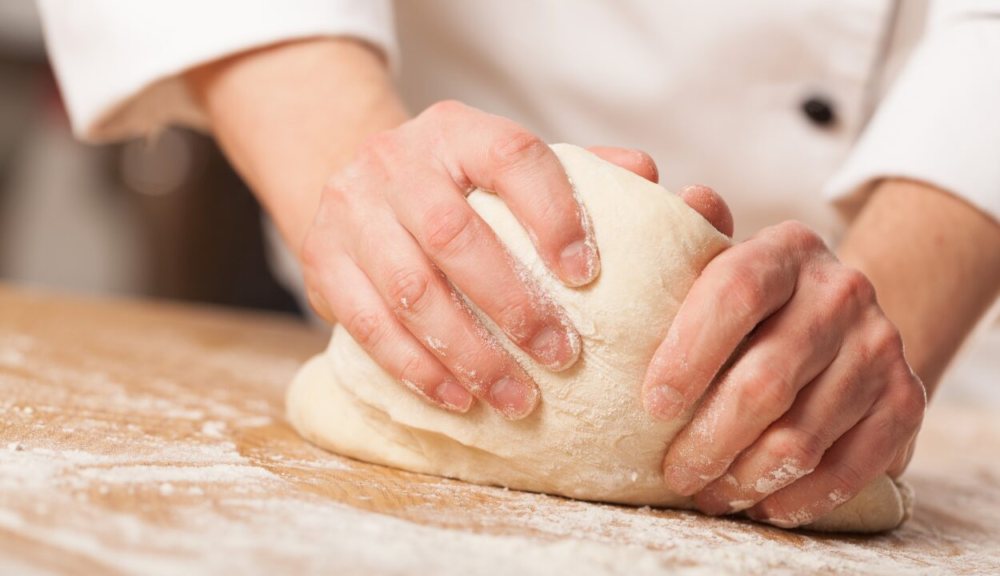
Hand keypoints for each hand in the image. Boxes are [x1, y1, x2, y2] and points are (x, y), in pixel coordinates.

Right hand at [302, 100, 658, 418]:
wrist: (354, 180)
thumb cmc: (453, 183)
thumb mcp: (502, 162)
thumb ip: (576, 170)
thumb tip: (648, 176)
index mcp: (456, 129)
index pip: (512, 156)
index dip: (554, 212)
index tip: (586, 274)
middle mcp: (397, 161)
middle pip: (453, 234)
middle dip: (511, 303)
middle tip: (560, 356)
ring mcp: (352, 210)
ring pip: (409, 289)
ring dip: (467, 353)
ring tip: (516, 398)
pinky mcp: (323, 260)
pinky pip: (367, 323)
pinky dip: (416, 368)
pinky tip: (457, 398)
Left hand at [641, 210, 926, 527]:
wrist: (843, 320)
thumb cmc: (754, 302)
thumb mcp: (721, 263)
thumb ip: (690, 241)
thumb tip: (685, 198)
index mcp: (787, 249)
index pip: (735, 291)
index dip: (688, 352)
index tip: (652, 404)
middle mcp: (843, 291)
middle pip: (766, 380)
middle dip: (708, 439)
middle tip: (674, 471)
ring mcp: (880, 347)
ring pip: (803, 435)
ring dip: (746, 477)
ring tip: (708, 493)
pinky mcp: (907, 401)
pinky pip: (851, 468)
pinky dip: (801, 498)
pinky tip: (765, 505)